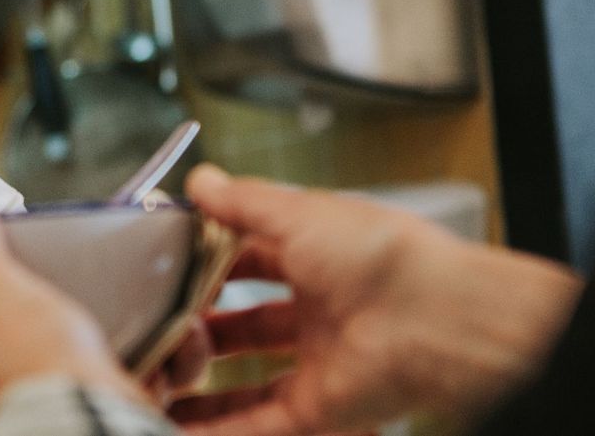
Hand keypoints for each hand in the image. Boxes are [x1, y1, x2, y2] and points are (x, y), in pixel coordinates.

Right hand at [172, 166, 581, 435]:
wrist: (436, 319)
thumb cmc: (384, 256)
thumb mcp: (298, 212)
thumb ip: (243, 202)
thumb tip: (202, 182)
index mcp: (321, 259)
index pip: (255, 260)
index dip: (212, 264)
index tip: (171, 265)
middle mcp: (323, 313)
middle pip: (249, 327)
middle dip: (205, 330)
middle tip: (160, 328)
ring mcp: (320, 364)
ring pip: (249, 384)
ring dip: (205, 390)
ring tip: (158, 388)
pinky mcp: (320, 409)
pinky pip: (259, 425)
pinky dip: (219, 431)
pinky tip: (181, 429)